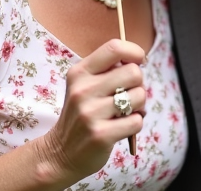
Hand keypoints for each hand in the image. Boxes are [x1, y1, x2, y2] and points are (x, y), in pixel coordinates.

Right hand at [35, 38, 145, 185]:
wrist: (61, 153)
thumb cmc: (82, 114)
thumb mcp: (84, 86)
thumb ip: (107, 70)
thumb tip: (138, 60)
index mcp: (80, 72)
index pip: (114, 47)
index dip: (134, 51)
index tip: (138, 61)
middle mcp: (83, 90)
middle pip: (133, 72)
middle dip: (139, 84)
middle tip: (129, 94)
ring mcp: (90, 113)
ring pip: (139, 96)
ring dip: (139, 106)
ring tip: (126, 113)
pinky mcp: (100, 135)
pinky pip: (137, 121)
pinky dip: (136, 124)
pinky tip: (122, 127)